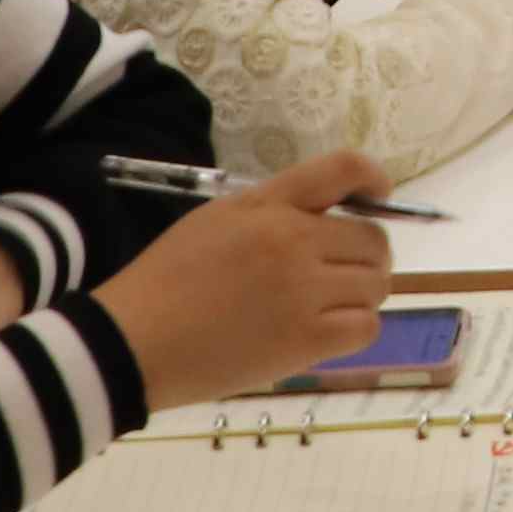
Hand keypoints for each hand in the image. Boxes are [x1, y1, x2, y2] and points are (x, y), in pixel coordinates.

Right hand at [92, 148, 400, 402]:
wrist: (134, 341)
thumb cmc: (167, 279)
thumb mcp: (216, 218)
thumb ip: (274, 209)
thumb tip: (329, 215)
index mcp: (268, 206)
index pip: (342, 170)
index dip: (372, 178)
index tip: (378, 193)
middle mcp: (294, 242)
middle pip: (372, 239)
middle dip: (367, 254)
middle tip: (344, 270)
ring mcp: (303, 293)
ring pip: (375, 285)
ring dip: (362, 293)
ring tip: (332, 303)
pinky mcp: (305, 341)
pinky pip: (366, 327)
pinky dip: (356, 327)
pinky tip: (329, 329)